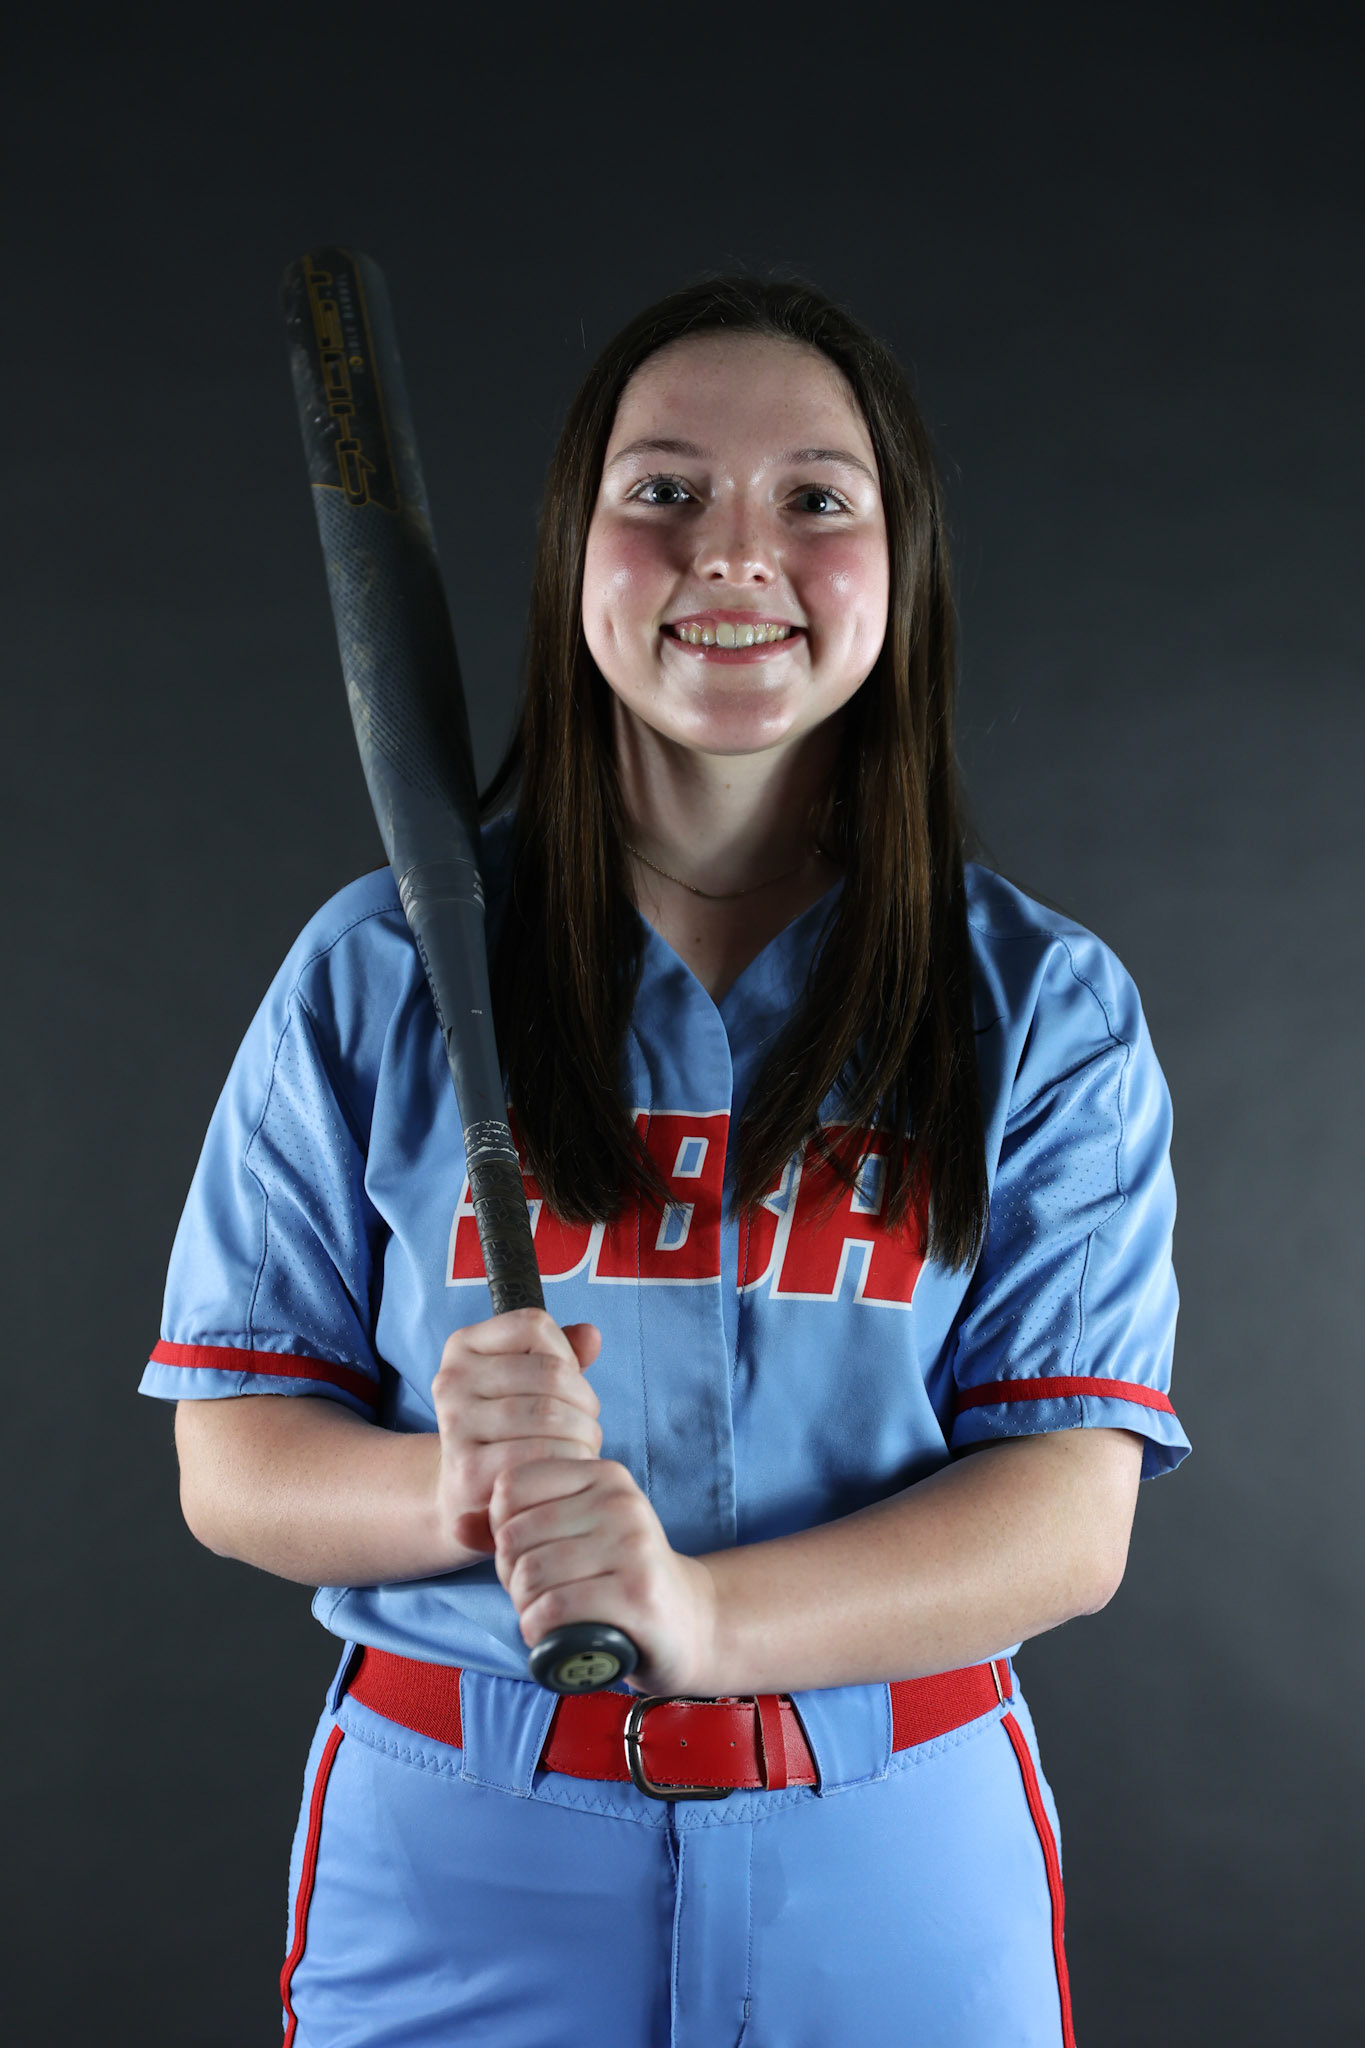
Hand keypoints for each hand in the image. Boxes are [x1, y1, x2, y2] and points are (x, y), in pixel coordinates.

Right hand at [430, 1308, 603, 1561]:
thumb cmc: (508, 1432)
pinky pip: (540, 1455)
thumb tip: (591, 1336)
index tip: (569, 1384)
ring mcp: (456, 1424)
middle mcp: (452, 1379)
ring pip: (549, 1413)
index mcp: (463, 1346)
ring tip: (580, 1447)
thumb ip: (561, 1355)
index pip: (534, 1325)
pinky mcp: (468, 1469)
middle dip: (585, 1401)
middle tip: (587, 1425)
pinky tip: (566, 1470)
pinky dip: (568, 1461)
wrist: (464, 1497)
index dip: (567, 1354)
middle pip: (550, 1372)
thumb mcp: (528, 1385)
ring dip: (583, 1433)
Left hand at [488, 1455, 718, 1696]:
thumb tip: (455, 1525)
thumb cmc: (616, 1577)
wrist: (688, 1622)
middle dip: (509, 1575)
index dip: (500, 1528)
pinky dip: (539, 1629)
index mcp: (603, 1474)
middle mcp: (620, 1502)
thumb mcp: (573, 1536)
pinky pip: (555, 1609)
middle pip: (515, 1535)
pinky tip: (549, 1635)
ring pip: (531, 1574)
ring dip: (524, 1607)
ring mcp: (633, 1546)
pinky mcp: (637, 1595)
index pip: (511, 1486)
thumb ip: (515, 1527)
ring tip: (544, 1614)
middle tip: (533, 1594)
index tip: (524, 1553)